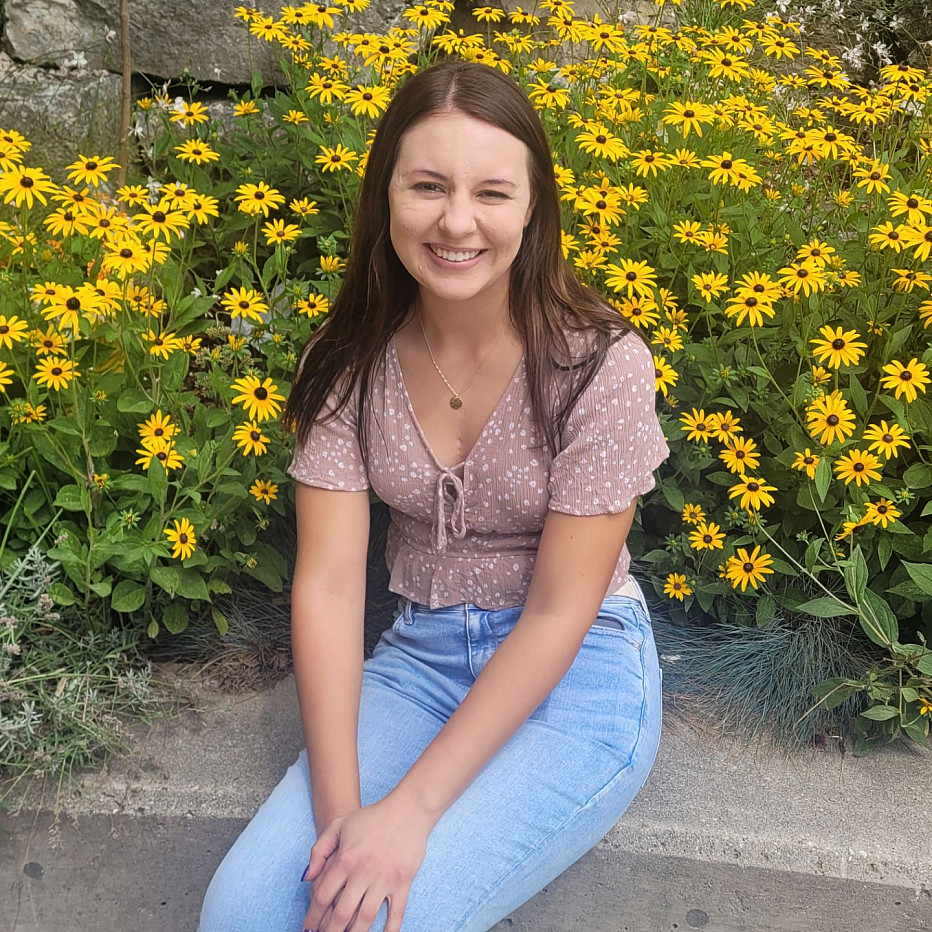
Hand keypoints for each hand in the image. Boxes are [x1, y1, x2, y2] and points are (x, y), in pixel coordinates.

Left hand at [301, 794, 431, 931]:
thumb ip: (319, 850)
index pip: (322, 896)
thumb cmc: (372, 817)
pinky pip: (396, 913)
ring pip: (365, 918)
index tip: (308, 929)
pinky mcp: (402, 882)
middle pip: (340, 913)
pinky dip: (389, 930)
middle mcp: (362, 872)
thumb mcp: (339, 825)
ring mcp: (384, 879)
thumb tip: (308, 877)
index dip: (313, 916)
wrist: (407, 810)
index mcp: (345, 859)